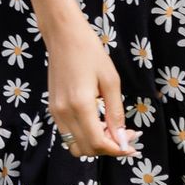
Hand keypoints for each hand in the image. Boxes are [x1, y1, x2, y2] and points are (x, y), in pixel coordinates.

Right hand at [45, 17, 135, 157]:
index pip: (98, 143)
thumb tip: (122, 137)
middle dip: (108, 148)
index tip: (132, 145)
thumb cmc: (90, 52)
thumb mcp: (110, 80)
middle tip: (125, 135)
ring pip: (75, 146)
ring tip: (109, 128)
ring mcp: (56, 112)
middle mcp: (64, 113)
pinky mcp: (53, 108)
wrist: (63, 35)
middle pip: (86, 149)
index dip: (117, 149)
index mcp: (80, 105)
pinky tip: (97, 121)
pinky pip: (68, 134)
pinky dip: (84, 135)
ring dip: (94, 144)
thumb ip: (116, 112)